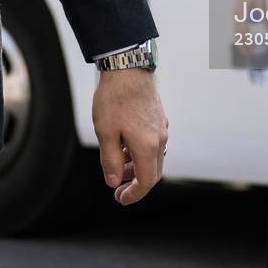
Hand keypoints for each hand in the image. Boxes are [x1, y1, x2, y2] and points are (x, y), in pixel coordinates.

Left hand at [92, 68, 167, 205]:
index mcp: (147, 147)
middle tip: (117, 187)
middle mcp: (159, 139)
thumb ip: (110, 160)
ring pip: (153, 157)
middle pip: (152, 172)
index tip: (120, 198)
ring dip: (136, 166)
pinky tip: (125, 146)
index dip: (134, 194)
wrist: (128, 68)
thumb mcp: (106, 133)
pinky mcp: (158, 118)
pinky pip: (153, 144)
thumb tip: (113, 181)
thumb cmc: (114, 99)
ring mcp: (161, 128)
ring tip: (117, 165)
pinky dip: (140, 152)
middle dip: (135, 183)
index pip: (146, 181)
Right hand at [233, 0, 265, 67]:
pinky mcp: (237, 14)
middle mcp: (236, 15)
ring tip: (246, 51)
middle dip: (243, 45)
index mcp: (241, 12)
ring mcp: (235, 14)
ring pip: (236, 32)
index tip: (252, 49)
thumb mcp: (261, 2)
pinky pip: (238, 28)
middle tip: (248, 55)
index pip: (243, 31)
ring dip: (241, 42)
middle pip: (238, 33)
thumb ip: (264, 16)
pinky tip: (244, 41)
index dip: (247, 41)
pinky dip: (240, 36)